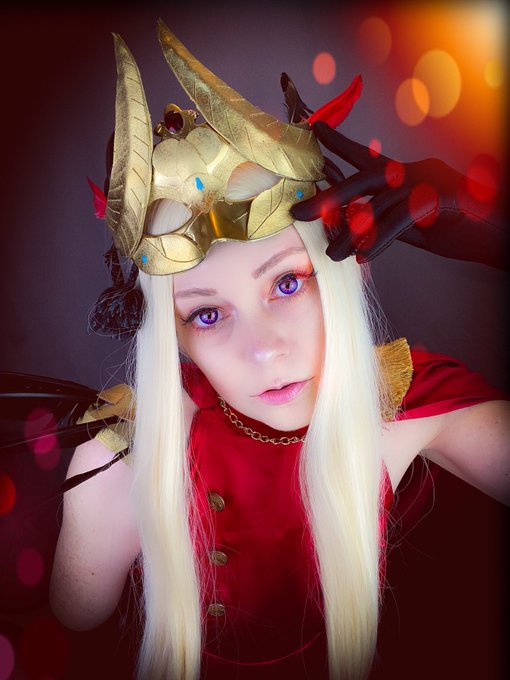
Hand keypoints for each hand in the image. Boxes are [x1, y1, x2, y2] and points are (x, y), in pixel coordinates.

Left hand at [292, 121, 507, 270]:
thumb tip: (353, 227)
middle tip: (299, 212)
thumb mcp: (413, 227)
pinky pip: (402, 218)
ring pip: (379, 203)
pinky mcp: (440, 197)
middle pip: (364, 179)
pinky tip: (364, 255)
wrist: (495, 234)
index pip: (367, 158)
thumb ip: (385, 221)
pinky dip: (381, 238)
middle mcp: (414, 170)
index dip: (339, 144)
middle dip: (329, 196)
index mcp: (406, 174)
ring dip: (352, 232)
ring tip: (332, 254)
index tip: (315, 130)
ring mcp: (428, 180)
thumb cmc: (456, 229)